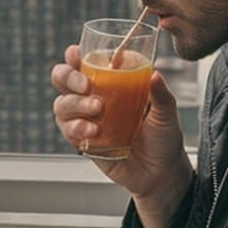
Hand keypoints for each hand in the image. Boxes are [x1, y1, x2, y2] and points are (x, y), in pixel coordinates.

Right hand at [51, 44, 189, 206]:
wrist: (159, 173)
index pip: (85, 63)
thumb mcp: (166, 113)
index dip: (74, 56)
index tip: (76, 53)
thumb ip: (161, 94)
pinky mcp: (82, 141)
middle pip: (63, 79)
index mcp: (110, 82)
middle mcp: (92, 97)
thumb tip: (156, 75)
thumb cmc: (162, 137)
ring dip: (75, 104)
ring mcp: (85, 119)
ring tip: (97, 110)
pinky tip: (93, 132)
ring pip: (62, 105)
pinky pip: (68, 131)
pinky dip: (77, 129)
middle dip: (69, 78)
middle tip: (86, 85)